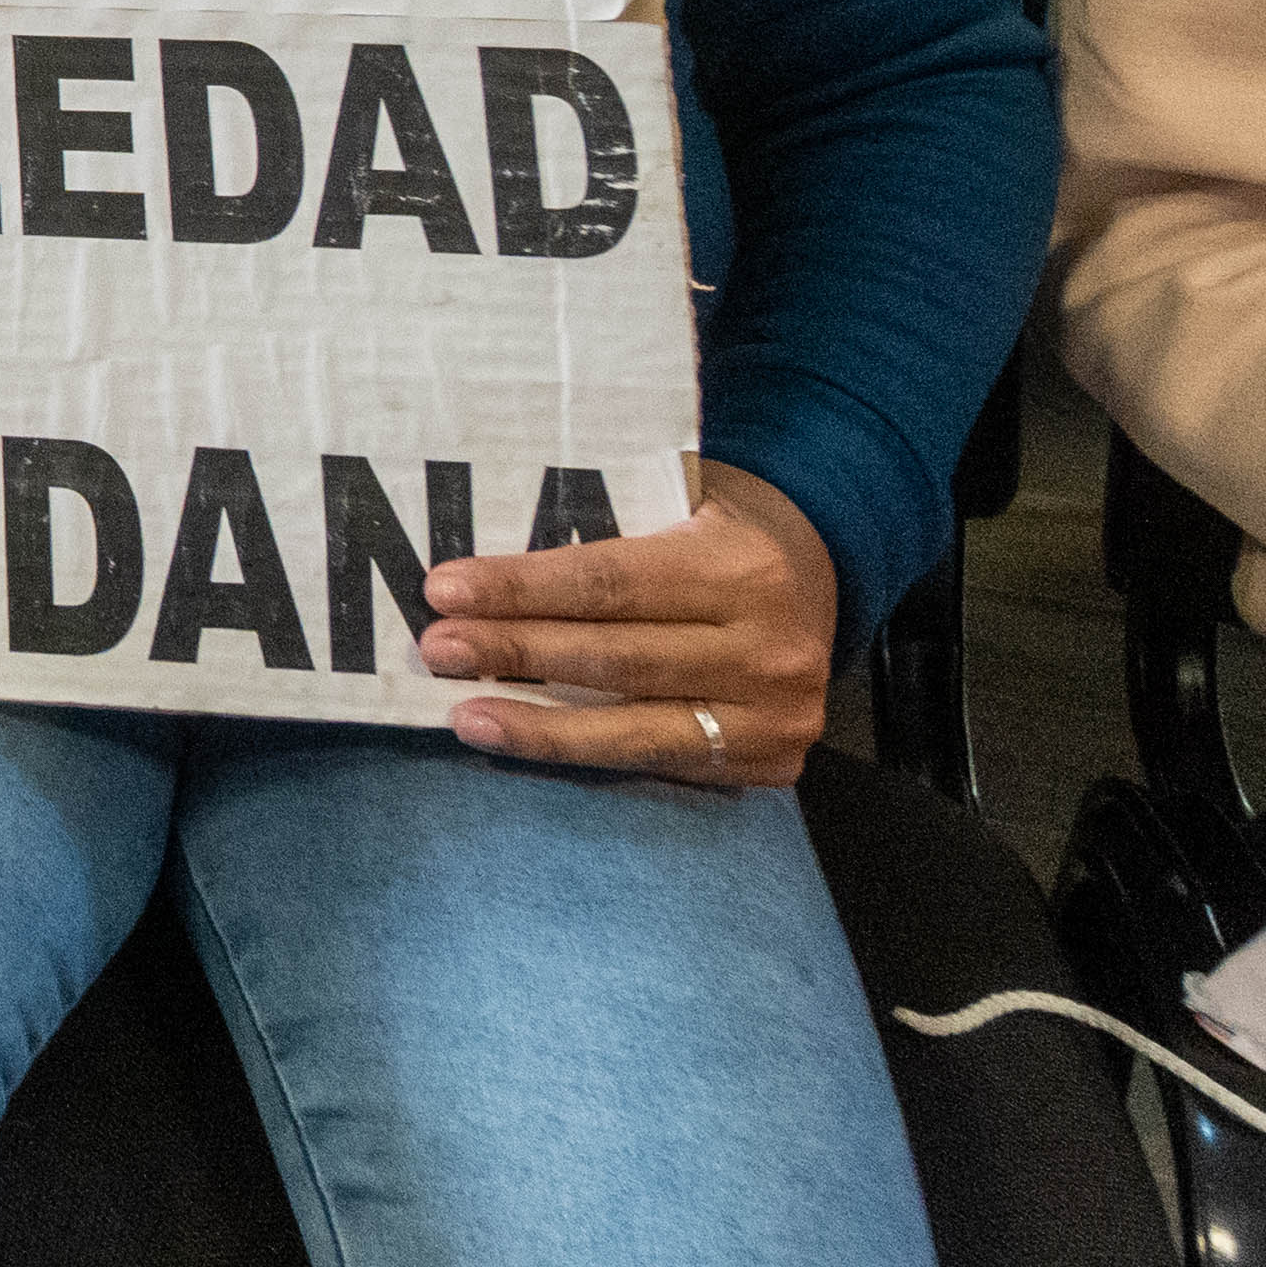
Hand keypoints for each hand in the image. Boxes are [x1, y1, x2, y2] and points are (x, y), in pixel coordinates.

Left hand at [418, 461, 836, 786]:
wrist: (828, 570)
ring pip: (634, 729)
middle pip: (615, 658)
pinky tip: (528, 745)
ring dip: (538, 727)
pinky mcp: (768, 762)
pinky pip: (659, 763)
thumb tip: (485, 570)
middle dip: (516, 653)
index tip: (445, 589)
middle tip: (437, 649)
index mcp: (741, 570)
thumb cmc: (723, 529)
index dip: (523, 589)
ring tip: (464, 716)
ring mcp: (774, 717)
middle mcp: (766, 650)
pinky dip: (587, 755)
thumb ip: (607, 533)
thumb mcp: (683, 504)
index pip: (610, 583)